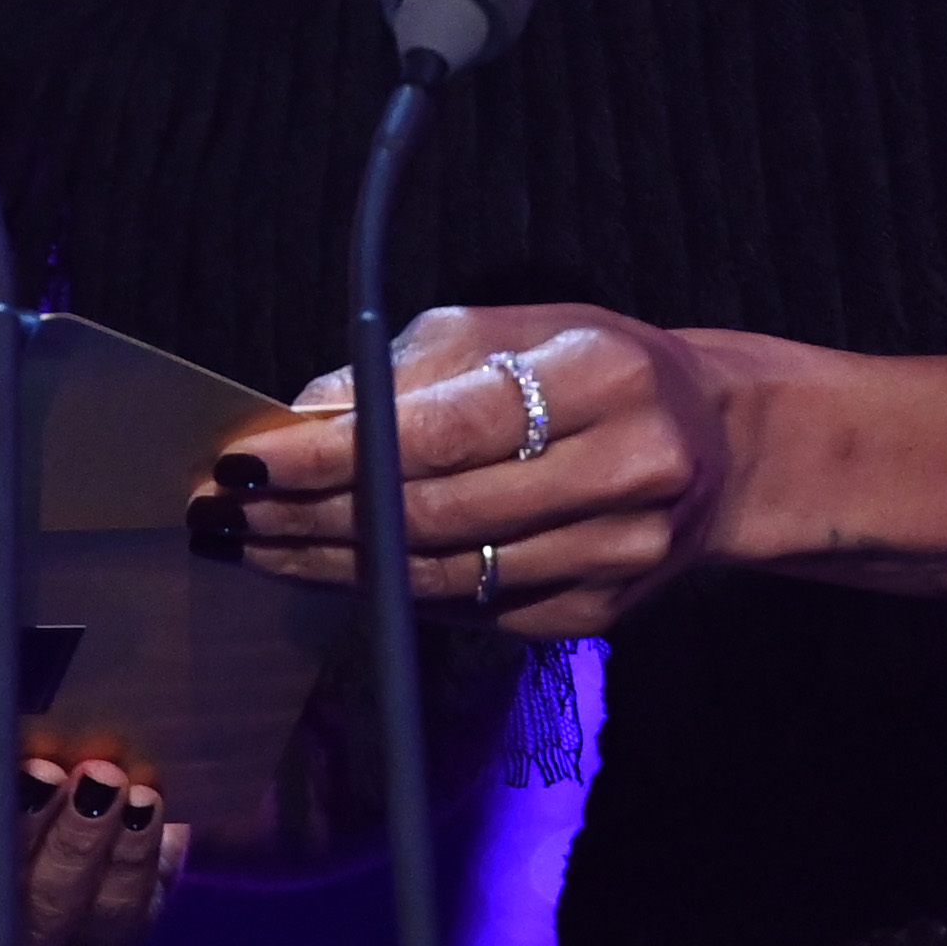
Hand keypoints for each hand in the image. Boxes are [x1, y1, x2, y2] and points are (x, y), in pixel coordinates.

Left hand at [194, 303, 737, 637]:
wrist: (722, 448)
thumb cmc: (595, 370)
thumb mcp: (514, 330)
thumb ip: (405, 369)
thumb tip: (301, 420)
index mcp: (601, 377)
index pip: (440, 429)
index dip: (332, 456)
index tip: (244, 464)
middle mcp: (623, 473)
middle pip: (434, 515)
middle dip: (312, 519)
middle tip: (224, 518)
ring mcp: (617, 557)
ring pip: (444, 578)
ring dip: (334, 568)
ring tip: (254, 549)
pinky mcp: (599, 615)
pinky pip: (471, 612)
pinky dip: (392, 593)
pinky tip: (331, 573)